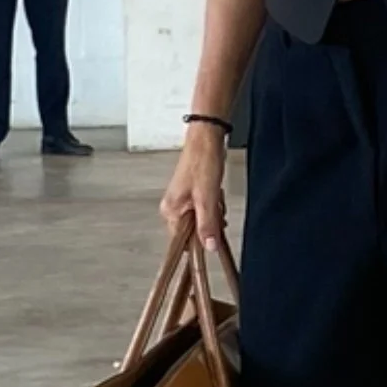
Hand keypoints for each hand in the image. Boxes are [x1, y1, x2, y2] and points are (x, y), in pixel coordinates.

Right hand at [160, 123, 227, 249]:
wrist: (207, 138)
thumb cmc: (203, 162)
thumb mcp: (208, 198)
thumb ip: (208, 225)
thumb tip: (209, 248)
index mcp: (171, 211)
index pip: (182, 243)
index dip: (199, 242)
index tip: (213, 238)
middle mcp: (172, 208)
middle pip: (193, 232)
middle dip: (209, 224)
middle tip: (216, 208)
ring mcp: (181, 201)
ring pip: (201, 221)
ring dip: (213, 214)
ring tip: (216, 197)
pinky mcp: (190, 194)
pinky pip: (203, 210)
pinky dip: (213, 206)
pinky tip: (216, 194)